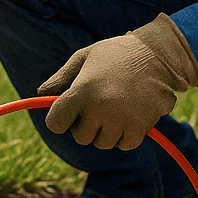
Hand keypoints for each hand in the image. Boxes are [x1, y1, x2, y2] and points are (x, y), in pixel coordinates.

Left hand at [40, 13, 197, 150]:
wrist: (157, 54)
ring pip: (103, 143)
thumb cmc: (115, 53)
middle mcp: (99, 108)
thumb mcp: (84, 57)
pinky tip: (129, 115)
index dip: (61, 118)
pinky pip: (124, 144)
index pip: (55, 124)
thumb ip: (61, 78)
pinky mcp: (140, 128)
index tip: (70, 111)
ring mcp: (120, 120)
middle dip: (86, 125)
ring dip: (106, 131)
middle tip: (98, 105)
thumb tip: (40, 94)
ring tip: (115, 108)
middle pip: (80, 137)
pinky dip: (125, 135)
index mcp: (81, 91)